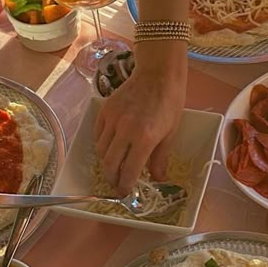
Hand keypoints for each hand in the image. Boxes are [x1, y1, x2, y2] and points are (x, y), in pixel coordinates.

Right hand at [94, 44, 187, 192]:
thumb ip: (160, 159)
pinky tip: (111, 147)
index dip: (124, 186)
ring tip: (114, 166)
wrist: (158, 74)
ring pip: (101, 151)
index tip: (124, 193)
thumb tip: (158, 179)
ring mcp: (112, 119)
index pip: (128, 171)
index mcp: (145, 138)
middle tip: (117, 183)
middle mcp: (125, 130)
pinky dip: (102, 146)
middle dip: (112, 178)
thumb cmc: (169, 103)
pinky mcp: (104, 110)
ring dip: (106, 163)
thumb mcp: (170, 134)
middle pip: (110, 164)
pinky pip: (97, 135)